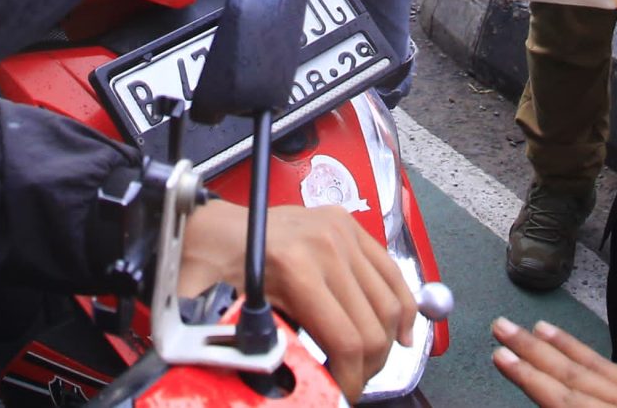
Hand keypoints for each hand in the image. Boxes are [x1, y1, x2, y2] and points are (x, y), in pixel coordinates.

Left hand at [180, 200, 414, 399]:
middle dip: (369, 366)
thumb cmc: (212, 265)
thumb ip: (245, 349)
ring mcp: (342, 232)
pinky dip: (404, 306)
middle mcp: (326, 244)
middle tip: (353, 382)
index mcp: (295, 266)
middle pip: (374, 325)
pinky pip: (392, 272)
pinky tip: (402, 331)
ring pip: (390, 302)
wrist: (213, 225)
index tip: (344, 394)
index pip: (346, 339)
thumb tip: (272, 383)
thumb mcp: (220, 313)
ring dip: (387, 341)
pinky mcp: (350, 226)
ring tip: (370, 363)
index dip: (351, 378)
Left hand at [492, 317, 616, 407]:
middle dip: (534, 354)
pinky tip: (534, 396)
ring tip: (502, 355)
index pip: (600, 367)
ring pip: (567, 399)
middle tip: (500, 330)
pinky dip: (554, 406)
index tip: (539, 330)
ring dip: (531, 377)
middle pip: (574, 376)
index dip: (567, 347)